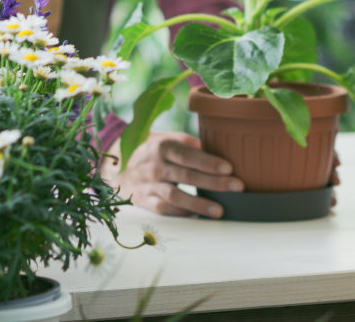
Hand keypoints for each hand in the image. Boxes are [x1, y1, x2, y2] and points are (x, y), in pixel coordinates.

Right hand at [104, 131, 242, 218]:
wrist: (117, 168)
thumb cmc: (151, 152)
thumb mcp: (165, 139)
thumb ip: (186, 142)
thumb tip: (210, 146)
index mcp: (162, 146)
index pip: (188, 154)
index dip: (208, 161)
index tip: (229, 168)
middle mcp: (155, 166)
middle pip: (186, 175)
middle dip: (214, 183)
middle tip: (237, 187)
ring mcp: (149, 185)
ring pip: (176, 196)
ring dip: (199, 204)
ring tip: (220, 210)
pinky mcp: (145, 201)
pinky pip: (165, 209)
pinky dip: (182, 213)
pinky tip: (198, 216)